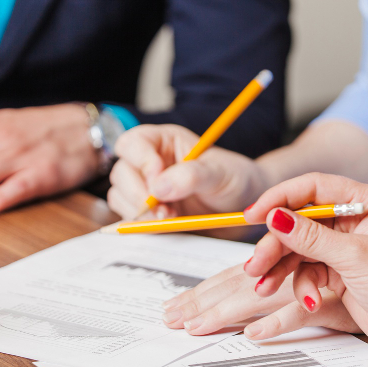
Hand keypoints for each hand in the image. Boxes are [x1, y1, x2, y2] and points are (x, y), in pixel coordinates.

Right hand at [107, 124, 269, 219]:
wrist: (246, 208)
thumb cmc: (236, 180)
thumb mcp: (219, 173)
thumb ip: (191, 176)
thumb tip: (158, 187)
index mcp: (164, 141)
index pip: (133, 143)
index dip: (141, 162)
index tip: (158, 184)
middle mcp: (150, 162)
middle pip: (122, 173)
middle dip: (139, 194)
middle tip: (164, 211)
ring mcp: (147, 189)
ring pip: (121, 196)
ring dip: (140, 212)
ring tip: (171, 217)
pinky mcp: (149, 213)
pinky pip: (130, 218)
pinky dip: (143, 224)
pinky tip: (167, 224)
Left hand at [162, 266, 362, 336]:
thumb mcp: (321, 300)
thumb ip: (286, 297)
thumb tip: (244, 308)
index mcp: (292, 263)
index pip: (237, 276)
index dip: (205, 291)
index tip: (177, 309)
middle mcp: (301, 266)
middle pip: (242, 281)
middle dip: (205, 300)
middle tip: (171, 319)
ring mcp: (320, 281)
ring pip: (266, 291)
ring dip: (231, 309)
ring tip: (199, 327)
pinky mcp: (339, 301)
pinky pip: (303, 311)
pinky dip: (279, 322)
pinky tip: (255, 335)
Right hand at [164, 173, 367, 364]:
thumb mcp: (355, 259)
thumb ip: (311, 238)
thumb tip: (275, 217)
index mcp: (365, 202)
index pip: (312, 188)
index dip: (279, 199)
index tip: (253, 215)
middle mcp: (353, 220)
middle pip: (298, 222)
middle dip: (275, 245)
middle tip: (256, 266)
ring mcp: (345, 247)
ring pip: (298, 250)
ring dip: (280, 269)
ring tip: (265, 288)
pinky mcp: (340, 272)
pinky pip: (306, 272)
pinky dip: (300, 287)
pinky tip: (308, 302)